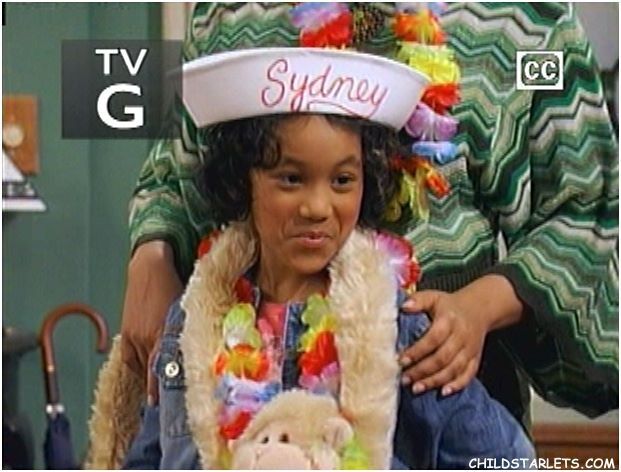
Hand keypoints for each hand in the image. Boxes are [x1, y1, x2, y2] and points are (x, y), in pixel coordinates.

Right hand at [120, 240, 182, 404]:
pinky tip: (142, 375)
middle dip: (160, 386)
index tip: (169, 404)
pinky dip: (137, 367)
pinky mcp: (128, 331)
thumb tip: (195, 350)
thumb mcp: (186, 309)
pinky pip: (131, 357)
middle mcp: (149, 336)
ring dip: (149, 379)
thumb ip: (188, 331)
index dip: (167, 386)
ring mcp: (136, 334)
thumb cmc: (176, 284)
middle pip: (154, 370)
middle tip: (166, 404)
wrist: (151, 265)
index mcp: (166, 332)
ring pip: (143, 365)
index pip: (166, 368)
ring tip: (155, 396)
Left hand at [399, 290, 486, 395]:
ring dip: (435, 381)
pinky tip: (444, 392)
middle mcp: (461, 336)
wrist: (478, 309)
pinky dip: (457, 385)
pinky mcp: (475, 359)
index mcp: (449, 320)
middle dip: (422, 371)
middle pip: (442, 358)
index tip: (401, 360)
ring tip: (417, 388)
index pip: (433, 338)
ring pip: (454, 369)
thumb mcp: (434, 297)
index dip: (417, 351)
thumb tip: (404, 306)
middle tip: (405, 379)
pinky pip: (468, 375)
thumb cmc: (450, 305)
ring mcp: (470, 349)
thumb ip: (418, 300)